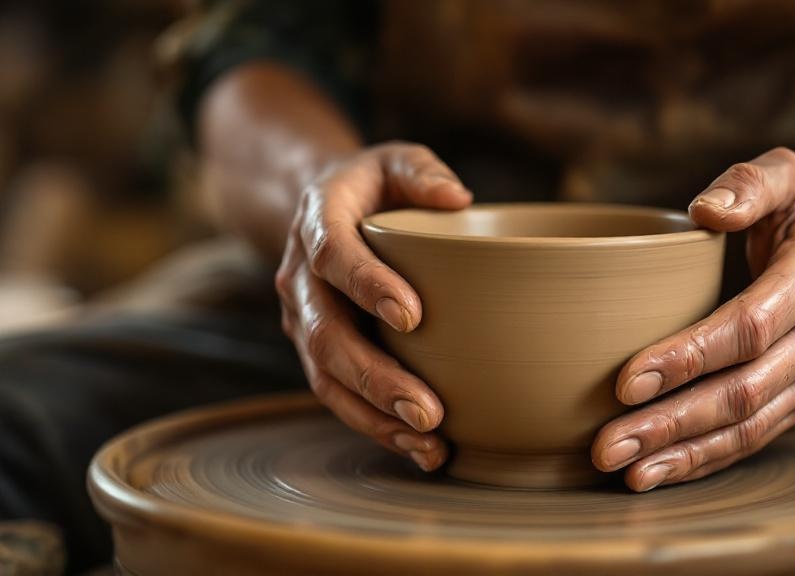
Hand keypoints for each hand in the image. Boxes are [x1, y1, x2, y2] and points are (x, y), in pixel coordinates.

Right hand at [275, 142, 471, 470]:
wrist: (321, 208)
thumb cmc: (372, 185)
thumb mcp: (394, 159)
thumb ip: (420, 171)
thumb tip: (457, 198)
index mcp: (318, 221)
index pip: (333, 255)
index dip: (366, 284)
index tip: (412, 315)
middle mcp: (300, 277)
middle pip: (325, 335)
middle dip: (375, 376)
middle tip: (427, 409)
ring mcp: (304, 318)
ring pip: (325, 377)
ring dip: (374, 415)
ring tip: (427, 442)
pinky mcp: (317, 350)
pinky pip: (337, 394)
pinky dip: (375, 424)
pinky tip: (419, 448)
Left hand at [592, 147, 794, 490]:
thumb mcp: (792, 174)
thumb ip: (749, 184)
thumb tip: (702, 210)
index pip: (746, 327)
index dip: (686, 357)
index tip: (625, 381)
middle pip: (742, 392)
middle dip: (670, 423)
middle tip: (606, 445)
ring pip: (750, 428)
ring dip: (684, 454)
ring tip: (625, 471)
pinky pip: (758, 438)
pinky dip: (709, 459)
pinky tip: (661, 472)